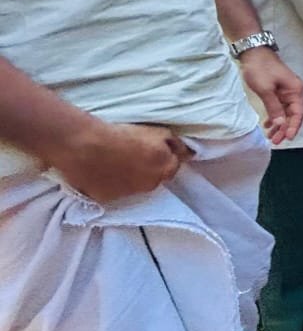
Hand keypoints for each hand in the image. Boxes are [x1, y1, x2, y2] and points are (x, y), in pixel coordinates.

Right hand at [53, 121, 192, 203]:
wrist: (85, 145)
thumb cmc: (122, 133)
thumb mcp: (157, 131)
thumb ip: (175, 144)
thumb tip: (190, 154)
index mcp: (164, 167)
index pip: (173, 166)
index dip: (164, 157)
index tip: (152, 150)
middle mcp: (151, 184)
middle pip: (156, 178)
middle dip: (150, 169)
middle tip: (134, 155)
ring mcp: (129, 194)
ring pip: (136, 186)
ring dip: (131, 177)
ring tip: (116, 161)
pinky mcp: (108, 199)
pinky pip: (114, 192)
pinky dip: (112, 184)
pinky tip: (102, 171)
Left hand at [237, 48, 302, 144]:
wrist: (253, 53)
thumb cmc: (261, 68)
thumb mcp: (266, 89)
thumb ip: (274, 107)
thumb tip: (281, 123)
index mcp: (295, 91)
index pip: (298, 113)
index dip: (294, 126)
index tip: (288, 138)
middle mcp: (294, 93)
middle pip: (293, 115)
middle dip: (285, 129)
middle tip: (276, 141)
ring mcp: (286, 93)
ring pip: (285, 113)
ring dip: (279, 125)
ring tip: (271, 137)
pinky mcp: (278, 92)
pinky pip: (279, 108)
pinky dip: (274, 117)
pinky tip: (267, 125)